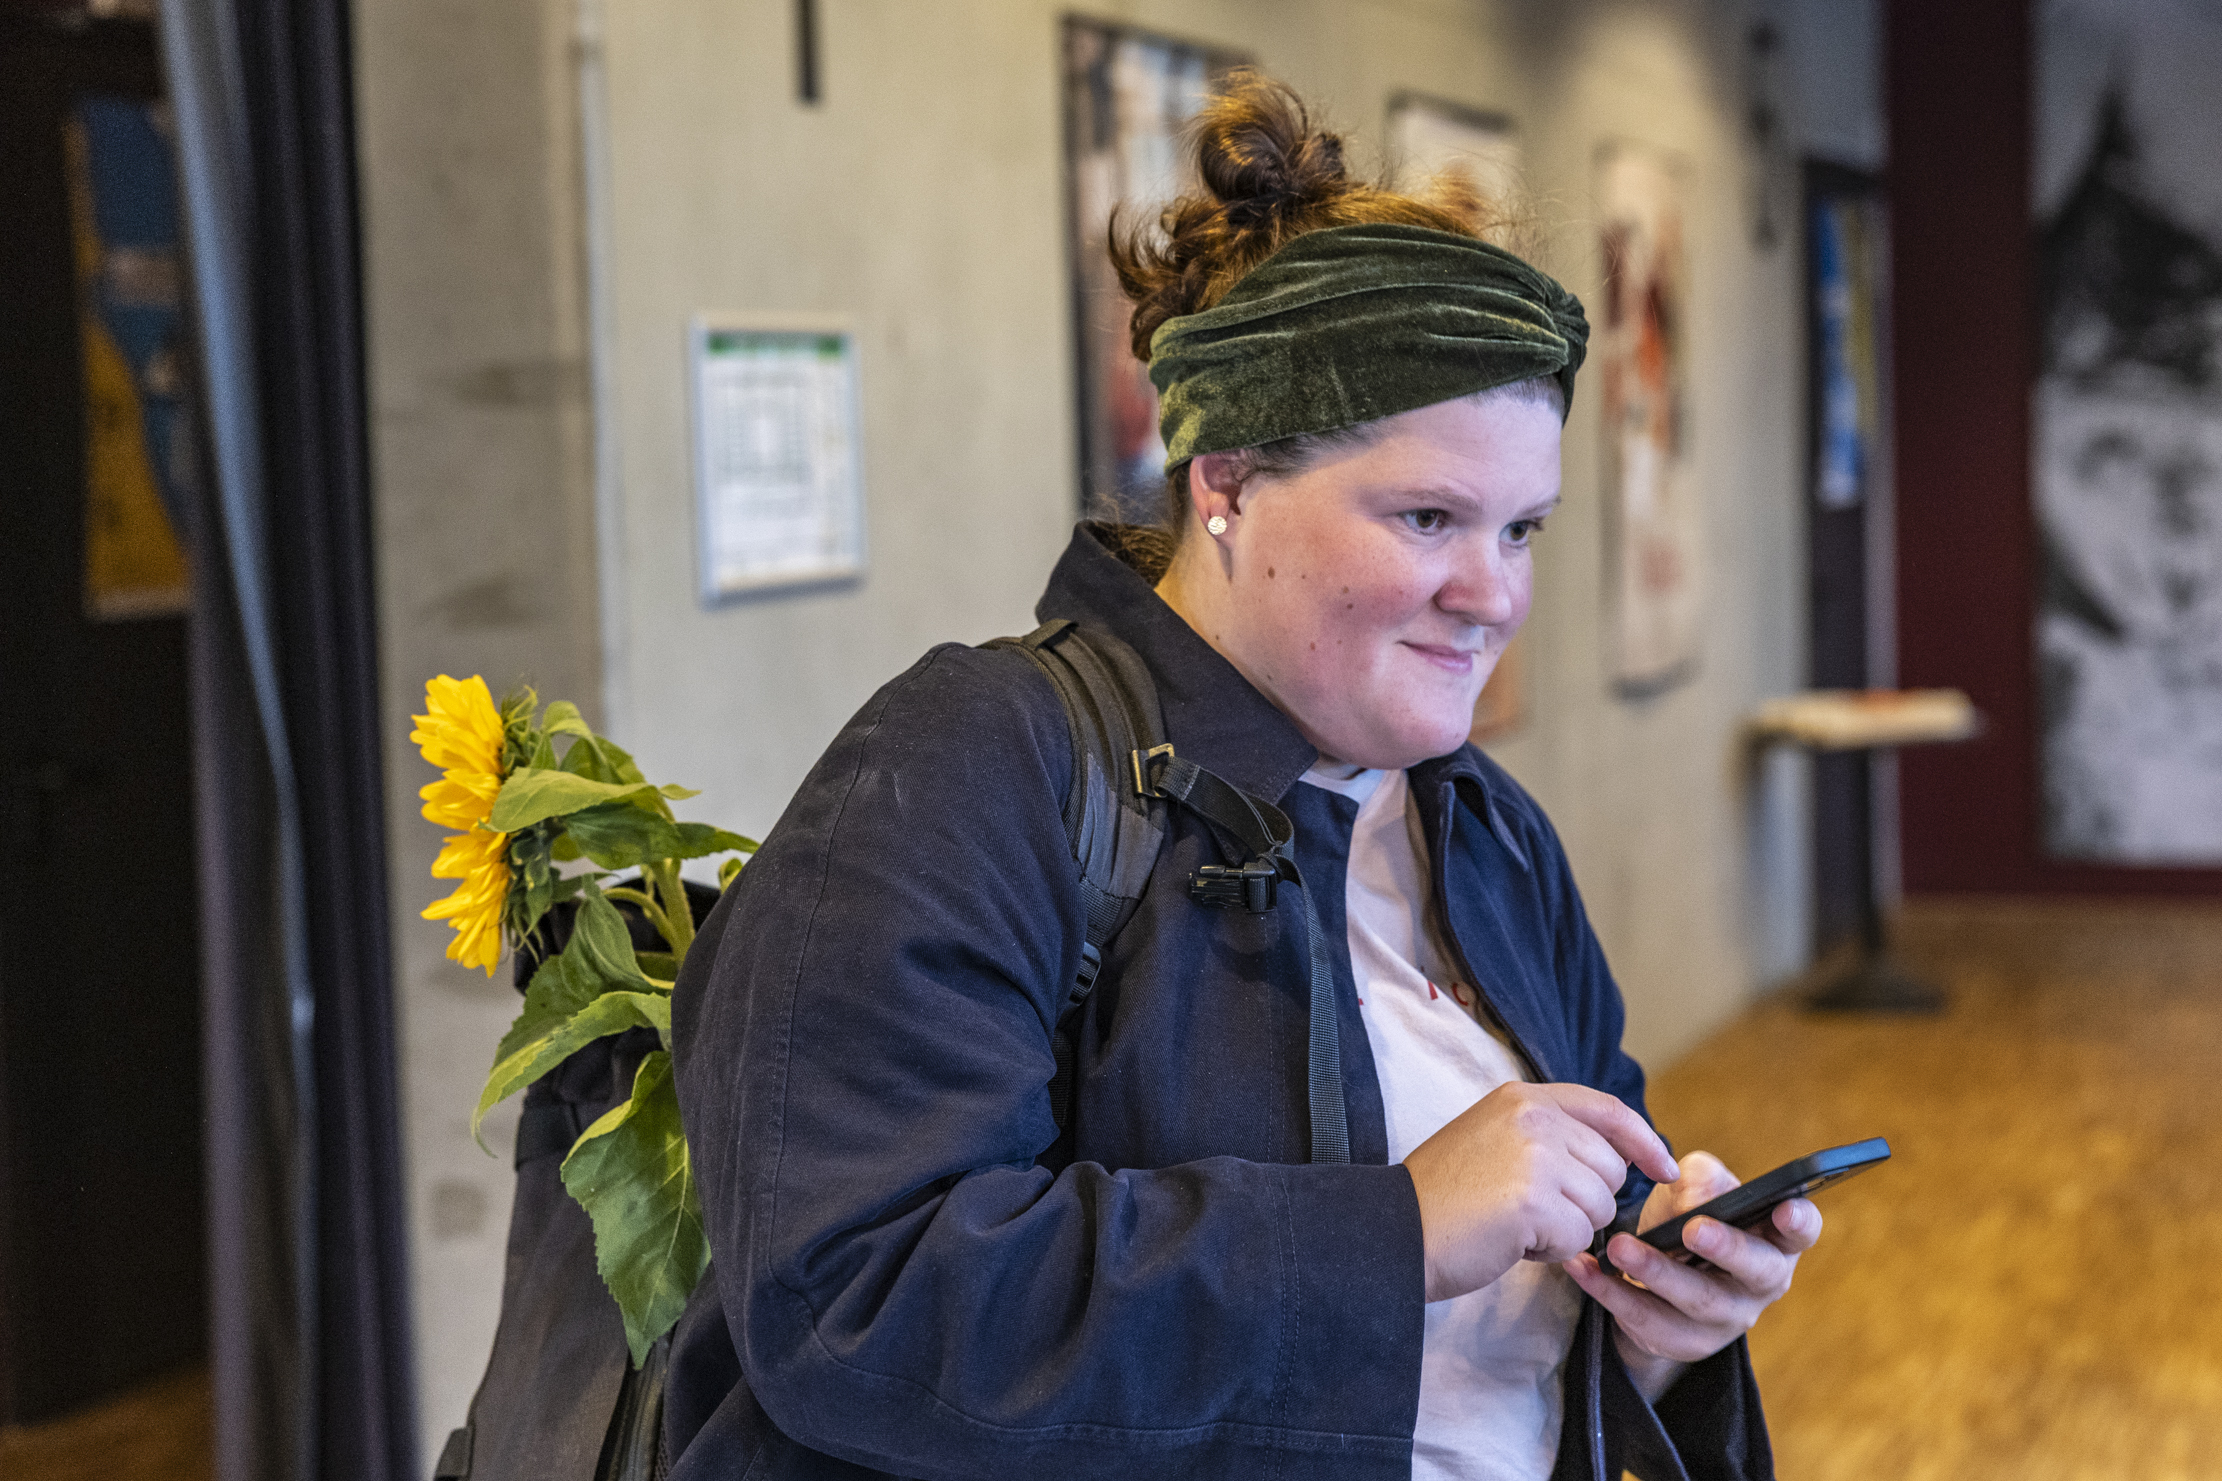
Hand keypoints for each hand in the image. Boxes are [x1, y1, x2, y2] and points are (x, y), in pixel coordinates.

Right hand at [1404, 1083, 1679, 1302]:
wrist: (1394, 1230)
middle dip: (1584, 1201)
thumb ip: (1547, 1136)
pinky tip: (1512, 1240)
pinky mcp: (1534, 1199)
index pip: (1606, 1110)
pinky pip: (1579, 1236)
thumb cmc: (1442, 1198)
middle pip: (1610, 1167)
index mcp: (1521, 1097)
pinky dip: (1552, 1250)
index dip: (1642, 1140)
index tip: (1664, 1168)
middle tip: (1530, 1209)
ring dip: (1567, 1228)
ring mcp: (1535, 1156)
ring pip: (1599, 1205)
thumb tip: (1616, 1159)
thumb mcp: (1493, 1140)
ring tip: (1515, 1223)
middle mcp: (1532, 1117)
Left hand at [1561, 1151, 1821, 1392]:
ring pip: (1697, 1300)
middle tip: (1693, 1230)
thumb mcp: (1693, 1187)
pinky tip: (1583, 1267)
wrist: (1654, 1270)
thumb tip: (1691, 1199)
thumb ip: (1699, 1178)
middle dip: (1726, 1249)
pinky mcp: (1685, 1342)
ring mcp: (1727, 1319)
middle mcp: (1761, 1282)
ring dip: (1656, 1273)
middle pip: (1756, 1270)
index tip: (1785, 1207)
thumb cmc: (1686, 1216)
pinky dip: (1611, 1293)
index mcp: (1774, 1237)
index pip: (1800, 1230)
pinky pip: (1648, 1322)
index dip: (1798, 1220)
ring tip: (1618, 1247)